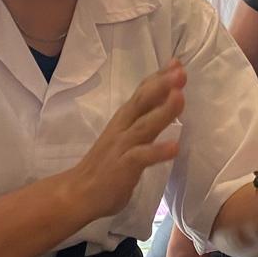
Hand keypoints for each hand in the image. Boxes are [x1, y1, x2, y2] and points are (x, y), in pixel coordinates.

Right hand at [65, 63, 185, 222]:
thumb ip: (142, 123)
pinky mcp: (123, 167)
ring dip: (163, 111)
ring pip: (144, 125)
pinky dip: (157, 151)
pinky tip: (175, 148)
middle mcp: (122, 128)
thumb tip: (164, 107)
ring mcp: (122, 147)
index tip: (176, 62)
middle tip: (180, 71)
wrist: (77, 193)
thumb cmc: (105, 166)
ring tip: (180, 97)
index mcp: (124, 120)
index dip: (159, 78)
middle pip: (142, 102)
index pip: (142, 93)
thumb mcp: (125, 138)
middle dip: (162, 85)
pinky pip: (141, 157)